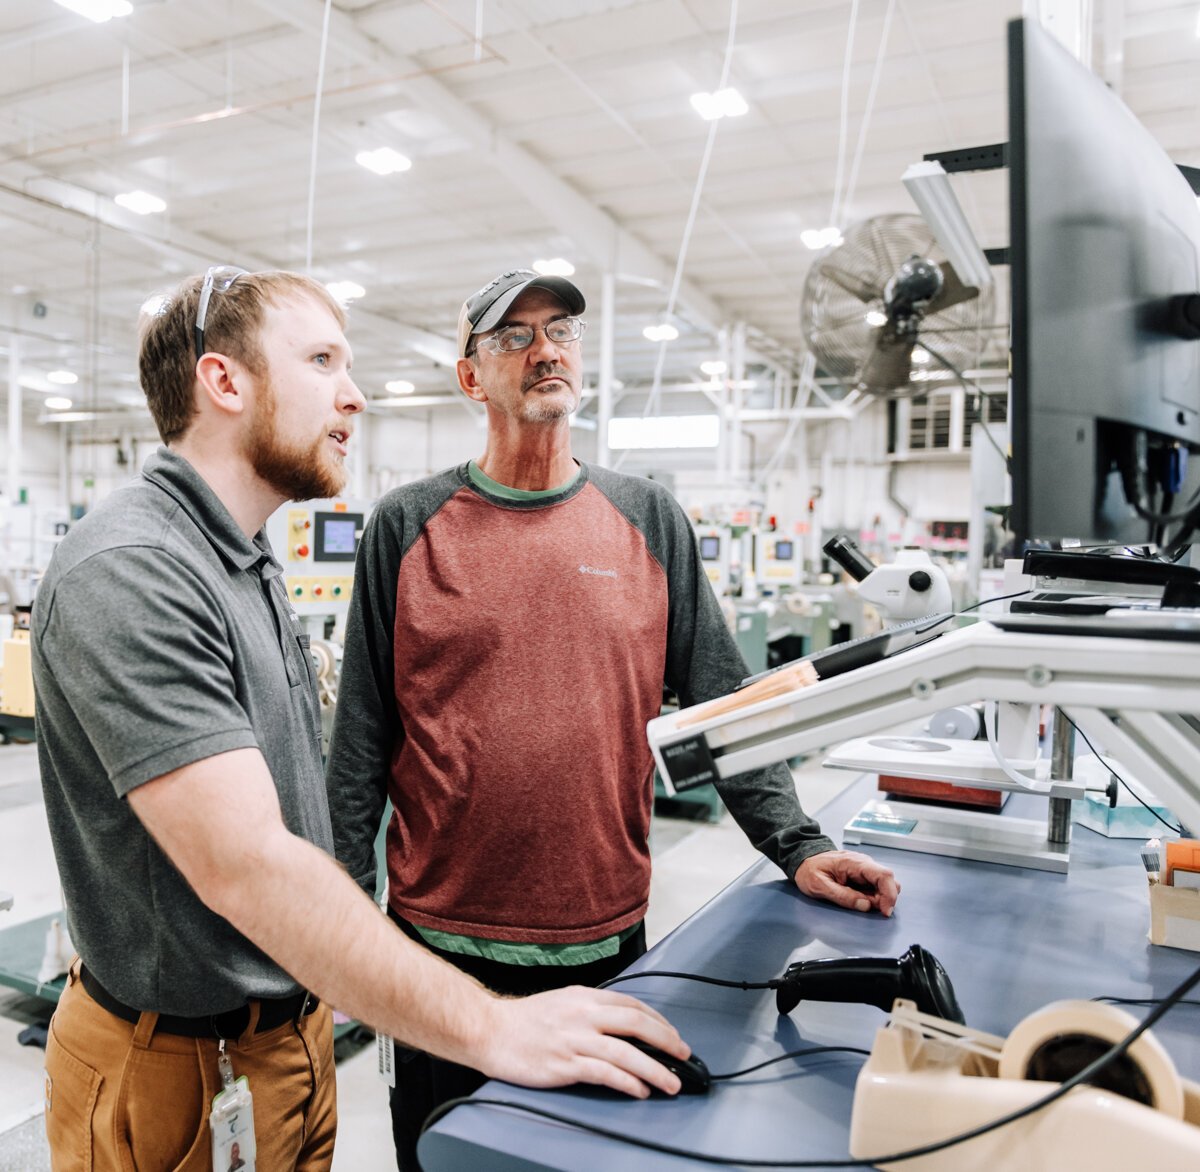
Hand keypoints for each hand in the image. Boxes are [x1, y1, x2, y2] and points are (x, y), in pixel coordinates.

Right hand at [477, 986, 690, 1097]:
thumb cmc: (525, 1020)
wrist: (490, 1030)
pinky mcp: (566, 1064)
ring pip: (626, 1052)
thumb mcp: (564, 1002)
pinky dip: (628, 1082)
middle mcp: (583, 1014)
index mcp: (585, 997)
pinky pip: (606, 1073)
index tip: (673, 1034)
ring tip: (672, 1082)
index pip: (632, 1005)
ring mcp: (575, 1039)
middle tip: (684, 1054)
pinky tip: (640, 1089)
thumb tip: (622, 1024)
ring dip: (655, 1068)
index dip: (658, 1021)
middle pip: (636, 1023)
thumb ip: (592, 1010)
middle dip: (666, 1040)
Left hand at [794, 850, 899, 916]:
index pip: (884, 875)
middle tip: (868, 909)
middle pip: (888, 881)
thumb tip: (866, 906)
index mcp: (854, 862)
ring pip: (885, 885)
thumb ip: (842, 896)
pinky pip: (876, 887)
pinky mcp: (863, 876)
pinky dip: (874, 897)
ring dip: (880, 899)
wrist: (803, 860)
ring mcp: (864, 869)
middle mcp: (864, 863)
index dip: (889, 894)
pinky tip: (860, 900)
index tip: (885, 911)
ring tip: (859, 903)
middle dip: (885, 899)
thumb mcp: (819, 886)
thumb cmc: (809, 870)